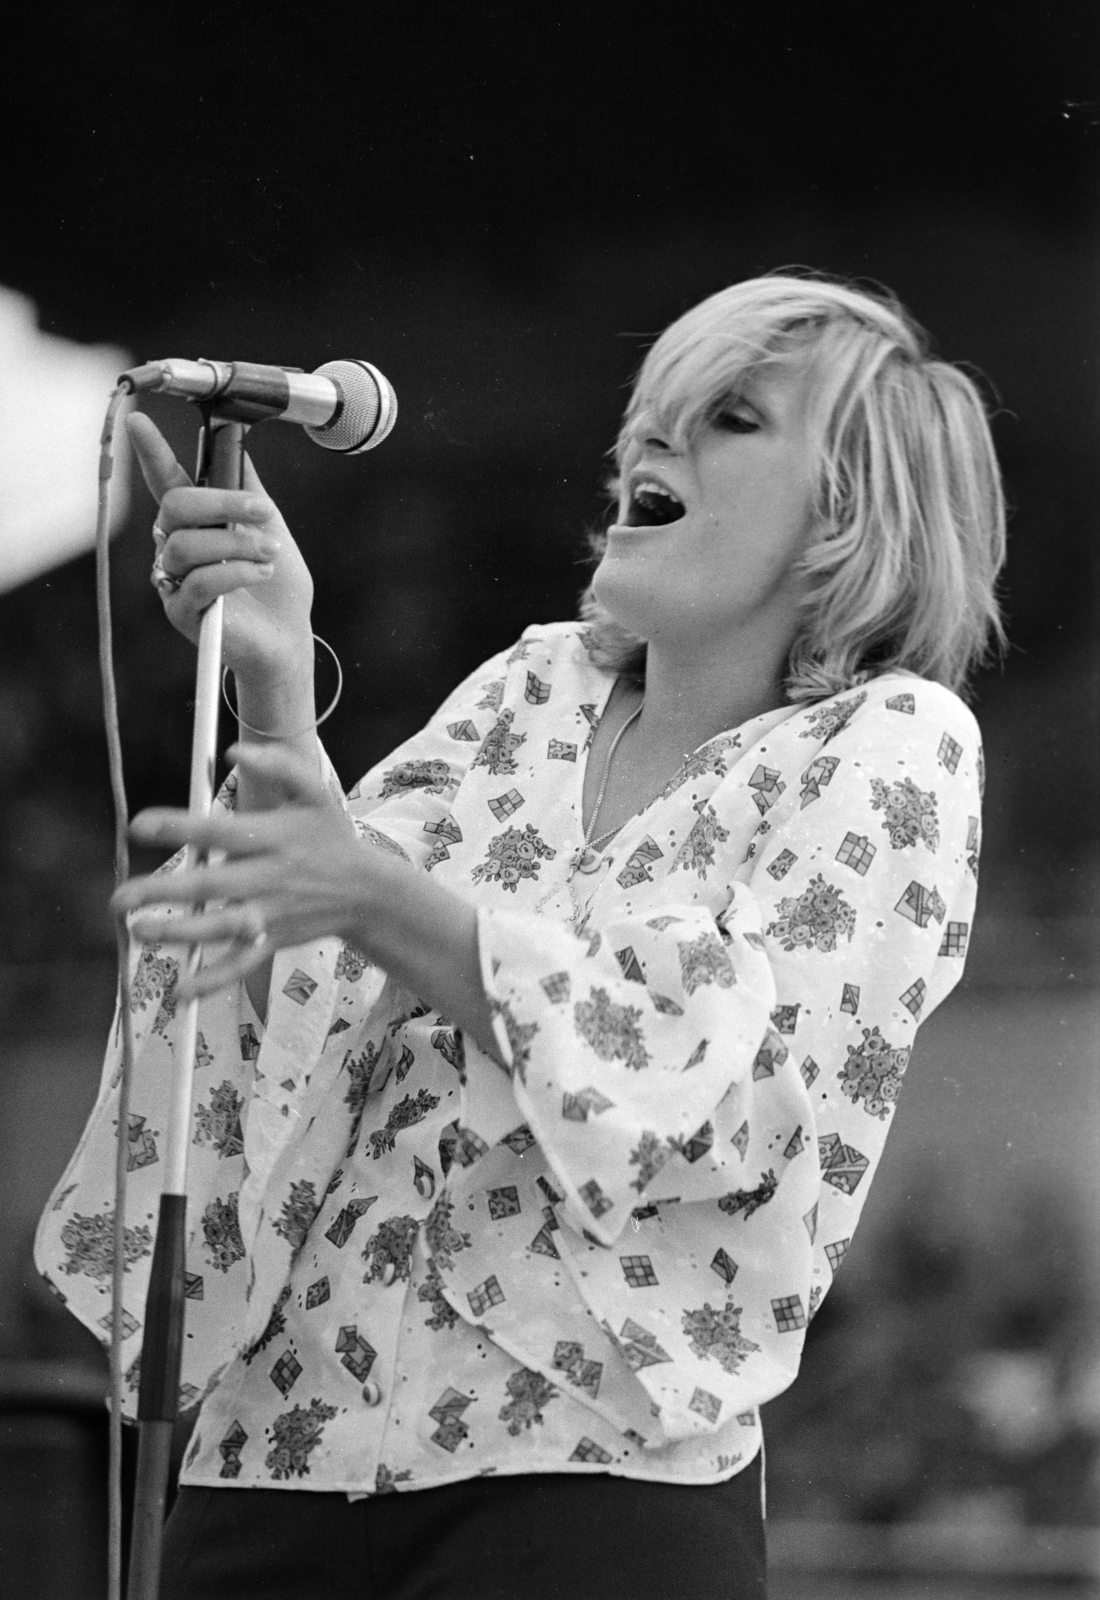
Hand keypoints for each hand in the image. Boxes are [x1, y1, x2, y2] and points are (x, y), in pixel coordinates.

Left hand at [113, 744, 381, 1002]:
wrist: (369, 893)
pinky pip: (240, 964)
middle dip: (162, 892)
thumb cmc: (332, 838)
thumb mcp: (316, 793)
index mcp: (273, 838)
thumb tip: (236, 750)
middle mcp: (268, 877)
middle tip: (119, 897)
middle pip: (210, 885)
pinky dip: (212, 981)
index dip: (179, 827)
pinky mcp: (272, 940)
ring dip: (179, 933)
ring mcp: (270, 913)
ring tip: (140, 931)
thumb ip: (279, 766)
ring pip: (220, 927)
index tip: (139, 825)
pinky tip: (181, 992)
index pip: (220, 831)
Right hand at [128, 412, 314, 685]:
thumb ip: (250, 492)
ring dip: (237, 543)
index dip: (151, 452)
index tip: (139, 421)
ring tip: (271, 554)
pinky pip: (198, 581)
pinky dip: (235, 572)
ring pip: (187, 544)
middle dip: (222, 501)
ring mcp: (174, 580)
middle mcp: (175, 547)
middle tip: (263, 511)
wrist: (288, 638)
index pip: (166, 481)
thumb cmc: (278, 586)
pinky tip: (261, 573)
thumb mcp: (269, 529)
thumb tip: (238, 448)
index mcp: (194, 523)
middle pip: (175, 507)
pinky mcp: (182, 612)